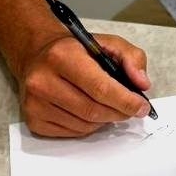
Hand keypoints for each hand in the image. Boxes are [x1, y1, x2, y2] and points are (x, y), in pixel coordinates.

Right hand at [19, 32, 151, 136]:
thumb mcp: (106, 42)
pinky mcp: (33, 120)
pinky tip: (90, 112)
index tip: (141, 106)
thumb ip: (131, 57)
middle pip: (93, 110)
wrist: (37, 55)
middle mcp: (43, 80)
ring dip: (105, 120)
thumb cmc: (75, 50)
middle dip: (119, 113)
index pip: (100, 88)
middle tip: (131, 109)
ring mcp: (35, 103)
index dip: (126, 101)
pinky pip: (72, 133)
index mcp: (63, 55)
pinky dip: (88, 127)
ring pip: (84, 125)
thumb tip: (142, 84)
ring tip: (109, 107)